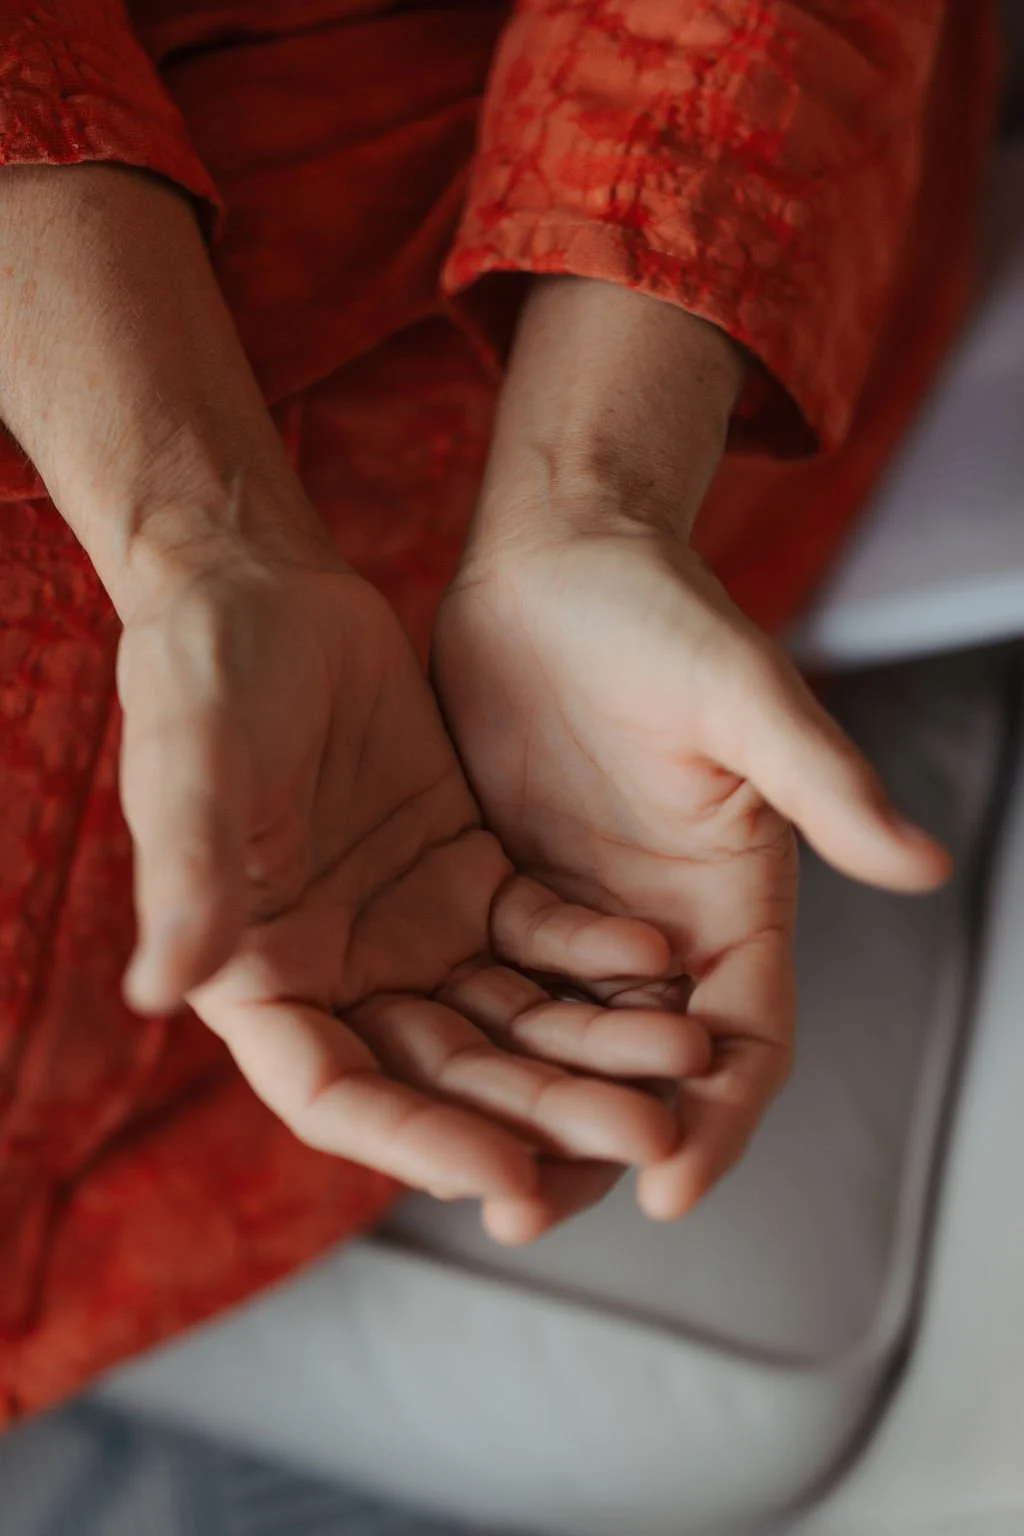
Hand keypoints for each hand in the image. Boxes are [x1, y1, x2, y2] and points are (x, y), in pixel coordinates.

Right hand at [119, 543, 704, 1207]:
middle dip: (543, 1110)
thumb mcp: (191, 765)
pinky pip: (538, 928)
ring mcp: (408, 927)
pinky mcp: (464, 872)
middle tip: (644, 1135)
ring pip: (509, 1013)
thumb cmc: (202, 672)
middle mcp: (338, 972)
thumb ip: (188, 875)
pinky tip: (656, 956)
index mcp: (257, 975)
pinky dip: (593, 947)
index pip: (337, 1093)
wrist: (265, 586)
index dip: (417, 1141)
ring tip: (681, 1059)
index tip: (507, 1174)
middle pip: (446, 1073)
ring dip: (591, 1045)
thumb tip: (160, 987)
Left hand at [432, 278, 950, 1239]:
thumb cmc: (661, 612)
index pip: (742, 1039)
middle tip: (528, 1211)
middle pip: (642, 1072)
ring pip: (557, 1048)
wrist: (556, 561)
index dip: (716, 1116)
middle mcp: (659, 931)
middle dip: (597, 1145)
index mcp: (734, 902)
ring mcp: (576, 919)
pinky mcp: (499, 894)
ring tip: (468, 1185)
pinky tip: (413, 1092)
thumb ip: (823, 781)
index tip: (667, 1183)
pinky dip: (463, 1047)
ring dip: (521, 1117)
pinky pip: (485, 991)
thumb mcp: (743, 696)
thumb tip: (925, 864)